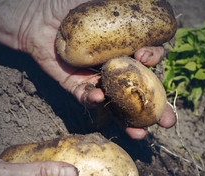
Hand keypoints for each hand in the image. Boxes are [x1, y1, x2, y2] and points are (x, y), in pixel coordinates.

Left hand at [17, 0, 175, 139]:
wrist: (36, 16)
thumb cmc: (69, 4)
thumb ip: (123, 4)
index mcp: (126, 46)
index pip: (148, 58)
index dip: (154, 59)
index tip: (148, 57)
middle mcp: (115, 66)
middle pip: (140, 90)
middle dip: (155, 108)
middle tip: (167, 122)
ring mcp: (97, 78)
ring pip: (117, 103)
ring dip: (129, 120)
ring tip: (140, 134)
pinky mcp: (76, 85)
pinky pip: (87, 97)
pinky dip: (94, 99)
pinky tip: (99, 96)